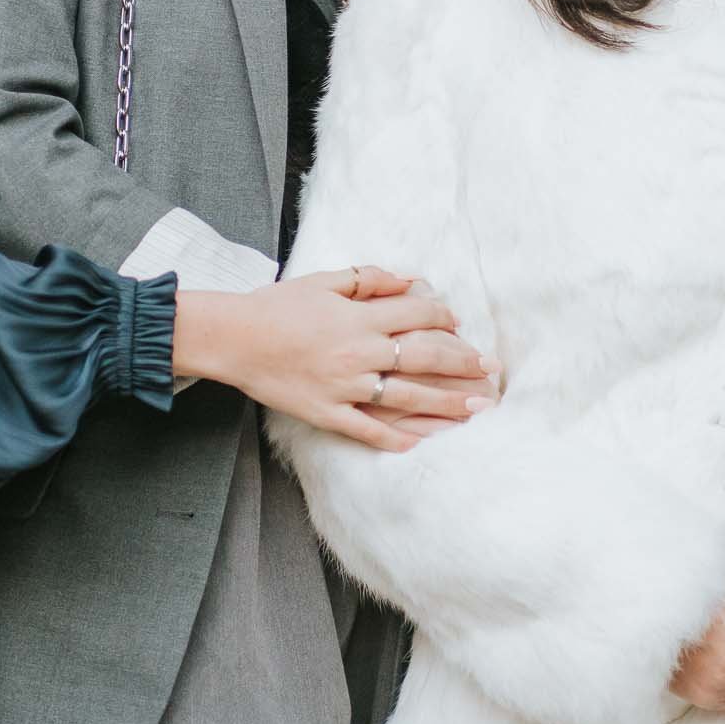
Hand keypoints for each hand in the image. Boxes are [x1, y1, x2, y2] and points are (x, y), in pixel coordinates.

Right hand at [175, 267, 494, 450]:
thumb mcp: (324, 280)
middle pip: (424, 357)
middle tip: (491, 371)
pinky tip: (421, 444)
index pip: (417, 315)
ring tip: (476, 408)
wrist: (234, 338)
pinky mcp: (327, 412)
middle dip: (463, 364)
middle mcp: (359, 352)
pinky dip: (394, 439)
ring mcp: (345, 386)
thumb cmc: (277, 305)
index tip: (460, 325)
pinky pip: (367, 429)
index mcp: (359, 317)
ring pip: (406, 398)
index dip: (444, 318)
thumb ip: (368, 278)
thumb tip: (408, 279)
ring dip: (446, 403)